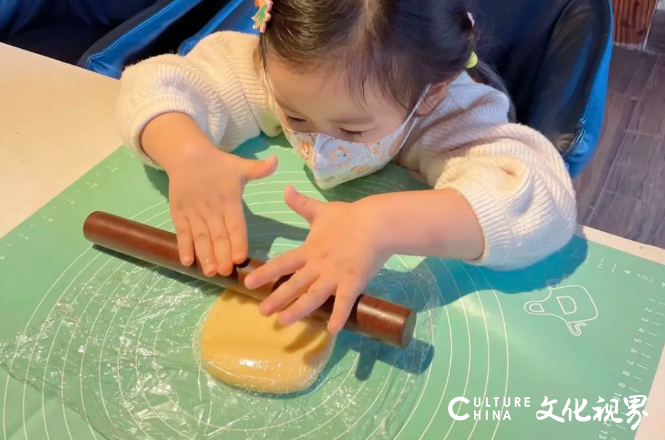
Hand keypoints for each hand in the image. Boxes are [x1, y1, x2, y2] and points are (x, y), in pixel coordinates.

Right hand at [168, 149, 276, 275]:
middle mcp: (212, 210)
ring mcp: (194, 213)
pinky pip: (182, 233)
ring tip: (210, 272)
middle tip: (225, 271)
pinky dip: (184, 247)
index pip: (235, 225)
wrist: (187, 156)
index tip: (239, 258)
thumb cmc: (219, 165)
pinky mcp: (179, 215)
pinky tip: (187, 262)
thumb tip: (276, 160)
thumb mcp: (240, 166)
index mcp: (230, 201)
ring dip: (205, 255)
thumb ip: (259, 169)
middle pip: (218, 236)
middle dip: (221, 254)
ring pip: (200, 237)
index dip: (237, 242)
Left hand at [244, 186, 389, 332]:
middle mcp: (318, 265)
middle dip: (277, 298)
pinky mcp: (353, 282)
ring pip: (313, 295)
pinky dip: (338, 315)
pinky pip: (345, 302)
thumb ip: (302, 204)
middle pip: (294, 284)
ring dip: (298, 309)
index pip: (282, 263)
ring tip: (284, 321)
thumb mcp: (322, 210)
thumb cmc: (350, 217)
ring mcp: (335, 275)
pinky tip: (332, 331)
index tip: (248, 283)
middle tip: (261, 312)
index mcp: (309, 250)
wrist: (377, 223)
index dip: (265, 273)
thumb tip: (285, 189)